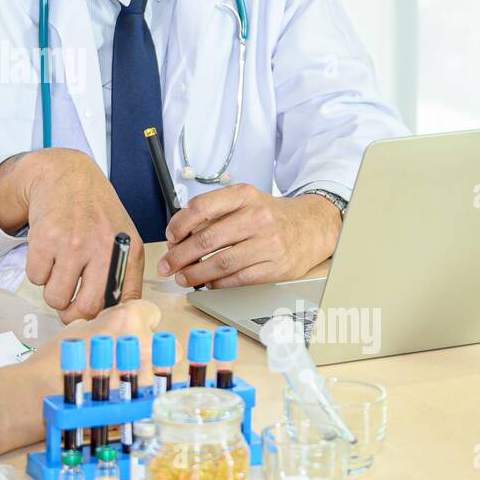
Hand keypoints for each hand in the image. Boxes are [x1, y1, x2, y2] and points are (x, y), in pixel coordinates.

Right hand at [0, 148, 145, 323]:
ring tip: (59, 270)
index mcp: (129, 251)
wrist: (67, 176)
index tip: (96, 321)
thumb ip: (123, 275)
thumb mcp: (123, 238)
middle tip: (69, 306)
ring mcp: (73, 243)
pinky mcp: (45, 239)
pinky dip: (38, 272)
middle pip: (86, 308)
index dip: (107, 318)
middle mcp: (103, 247)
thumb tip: (115, 314)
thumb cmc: (96, 211)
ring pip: (55, 297)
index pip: (123, 302)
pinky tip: (48, 253)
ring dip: (53, 291)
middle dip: (73, 313)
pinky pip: (35, 279)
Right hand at [0, 297, 161, 456]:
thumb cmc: (56, 359)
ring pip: (165, 371)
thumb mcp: (82, 326)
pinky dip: (144, 394)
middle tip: (134, 357)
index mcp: (127, 319)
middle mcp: (143, 344)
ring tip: (127, 379)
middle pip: (168, 343)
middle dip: (155, 349)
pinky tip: (126, 395)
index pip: (152, 312)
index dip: (142, 321)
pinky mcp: (143, 399)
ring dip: (151, 373)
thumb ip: (108, 323)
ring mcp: (147, 374)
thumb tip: (119, 327)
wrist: (44, 392)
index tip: (134, 330)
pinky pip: (155, 393)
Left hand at [156, 184, 339, 288]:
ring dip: (195, 274)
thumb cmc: (271, 216)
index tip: (170, 237)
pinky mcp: (275, 267)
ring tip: (183, 277)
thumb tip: (180, 236)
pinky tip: (208, 283)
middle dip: (180, 255)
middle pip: (207, 239)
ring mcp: (268, 243)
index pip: (202, 207)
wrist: (311, 227)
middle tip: (167, 265)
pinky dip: (218, 284)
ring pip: (221, 263)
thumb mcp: (245, 201)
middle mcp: (257, 217)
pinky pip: (238, 279)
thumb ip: (215, 214)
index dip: (179, 224)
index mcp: (244, 196)